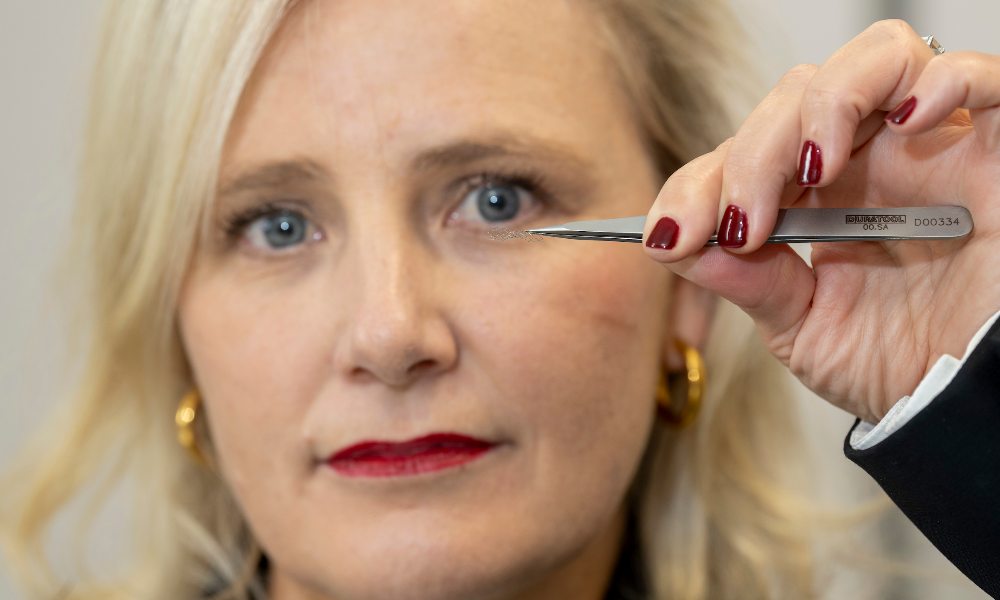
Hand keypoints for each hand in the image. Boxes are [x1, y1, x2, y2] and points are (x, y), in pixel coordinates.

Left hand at [643, 20, 999, 422]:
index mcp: (818, 199)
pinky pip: (979, 76)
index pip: (744, 152)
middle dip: (749, 157)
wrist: (966, 403)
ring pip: (871, 62)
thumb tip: (670, 240)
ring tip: (813, 170)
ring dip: (823, 105)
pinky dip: (940, 80)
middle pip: (794, 100)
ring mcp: (931, 148)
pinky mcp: (995, 153)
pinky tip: (906, 122)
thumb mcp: (800, 329)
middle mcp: (870, 162)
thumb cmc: (898, 366)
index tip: (670, 235)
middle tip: (738, 226)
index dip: (697, 183)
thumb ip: (743, 279)